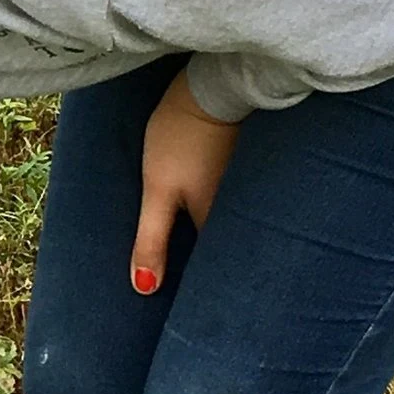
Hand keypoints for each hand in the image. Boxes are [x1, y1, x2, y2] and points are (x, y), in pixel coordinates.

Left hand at [133, 68, 241, 292]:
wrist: (209, 84)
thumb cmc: (180, 138)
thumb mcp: (158, 192)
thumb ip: (152, 240)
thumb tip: (145, 288)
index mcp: (219, 222)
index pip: (214, 268)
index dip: (206, 287)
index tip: (199, 309)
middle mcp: (242, 208)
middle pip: (227, 245)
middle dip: (217, 266)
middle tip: (204, 287)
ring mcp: (248, 183)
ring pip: (234, 220)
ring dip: (224, 235)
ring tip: (210, 253)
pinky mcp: (247, 162)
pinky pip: (238, 195)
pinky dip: (228, 205)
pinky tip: (218, 206)